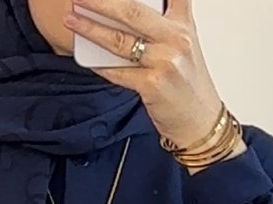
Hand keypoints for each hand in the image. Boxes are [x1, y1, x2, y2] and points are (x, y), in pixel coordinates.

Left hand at [65, 1, 243, 159]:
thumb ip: (163, 23)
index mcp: (183, 23)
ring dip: (90, 29)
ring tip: (72, 19)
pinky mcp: (152, 85)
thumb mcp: (184, 45)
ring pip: (119, 40)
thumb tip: (122, 12)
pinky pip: (118, 71)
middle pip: (131, 10)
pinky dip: (99, 64)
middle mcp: (176, 38)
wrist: (201, 122)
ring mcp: (164, 61)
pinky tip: (86, 56)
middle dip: (100, 1)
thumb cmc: (188, 85)